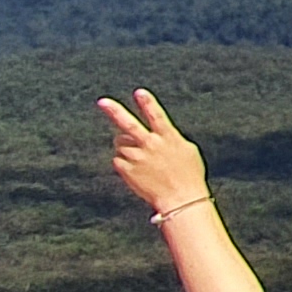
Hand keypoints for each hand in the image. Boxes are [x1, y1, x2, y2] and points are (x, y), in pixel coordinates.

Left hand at [98, 88, 207, 217]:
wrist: (181, 200)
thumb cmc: (189, 174)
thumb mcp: (187, 150)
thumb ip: (170, 137)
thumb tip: (156, 132)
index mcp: (168, 137)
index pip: (156, 115)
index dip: (147, 102)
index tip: (138, 92)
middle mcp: (151, 145)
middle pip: (129, 124)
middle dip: (114, 111)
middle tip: (102, 101)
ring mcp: (137, 158)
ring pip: (120, 143)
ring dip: (126, 145)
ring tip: (138, 155)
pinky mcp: (127, 171)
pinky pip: (118, 160)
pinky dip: (124, 162)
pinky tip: (137, 170)